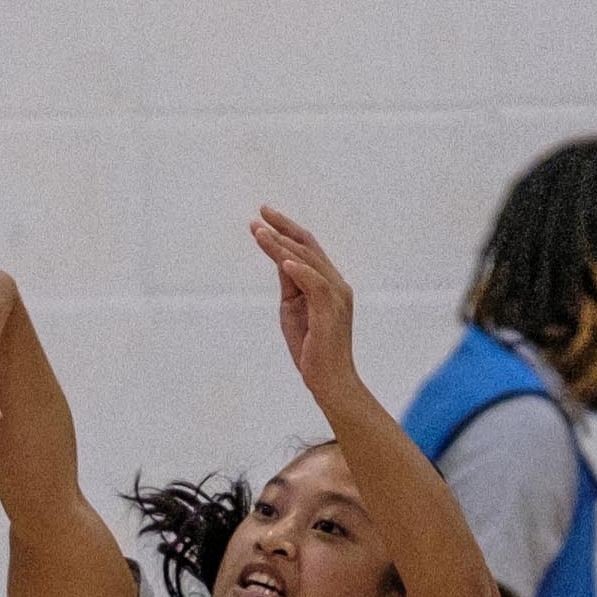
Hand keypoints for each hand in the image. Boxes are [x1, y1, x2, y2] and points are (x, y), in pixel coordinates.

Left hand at [249, 205, 358, 403]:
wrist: (330, 382)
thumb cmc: (311, 350)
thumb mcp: (293, 308)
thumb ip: (290, 283)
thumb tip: (280, 257)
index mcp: (328, 283)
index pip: (308, 248)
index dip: (286, 230)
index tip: (263, 217)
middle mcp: (336, 285)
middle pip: (308, 247)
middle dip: (282, 228)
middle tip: (259, 214)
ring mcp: (336, 297)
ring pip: (308, 261)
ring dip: (282, 246)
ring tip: (259, 233)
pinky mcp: (330, 312)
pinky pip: (316, 284)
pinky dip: (300, 270)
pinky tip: (282, 259)